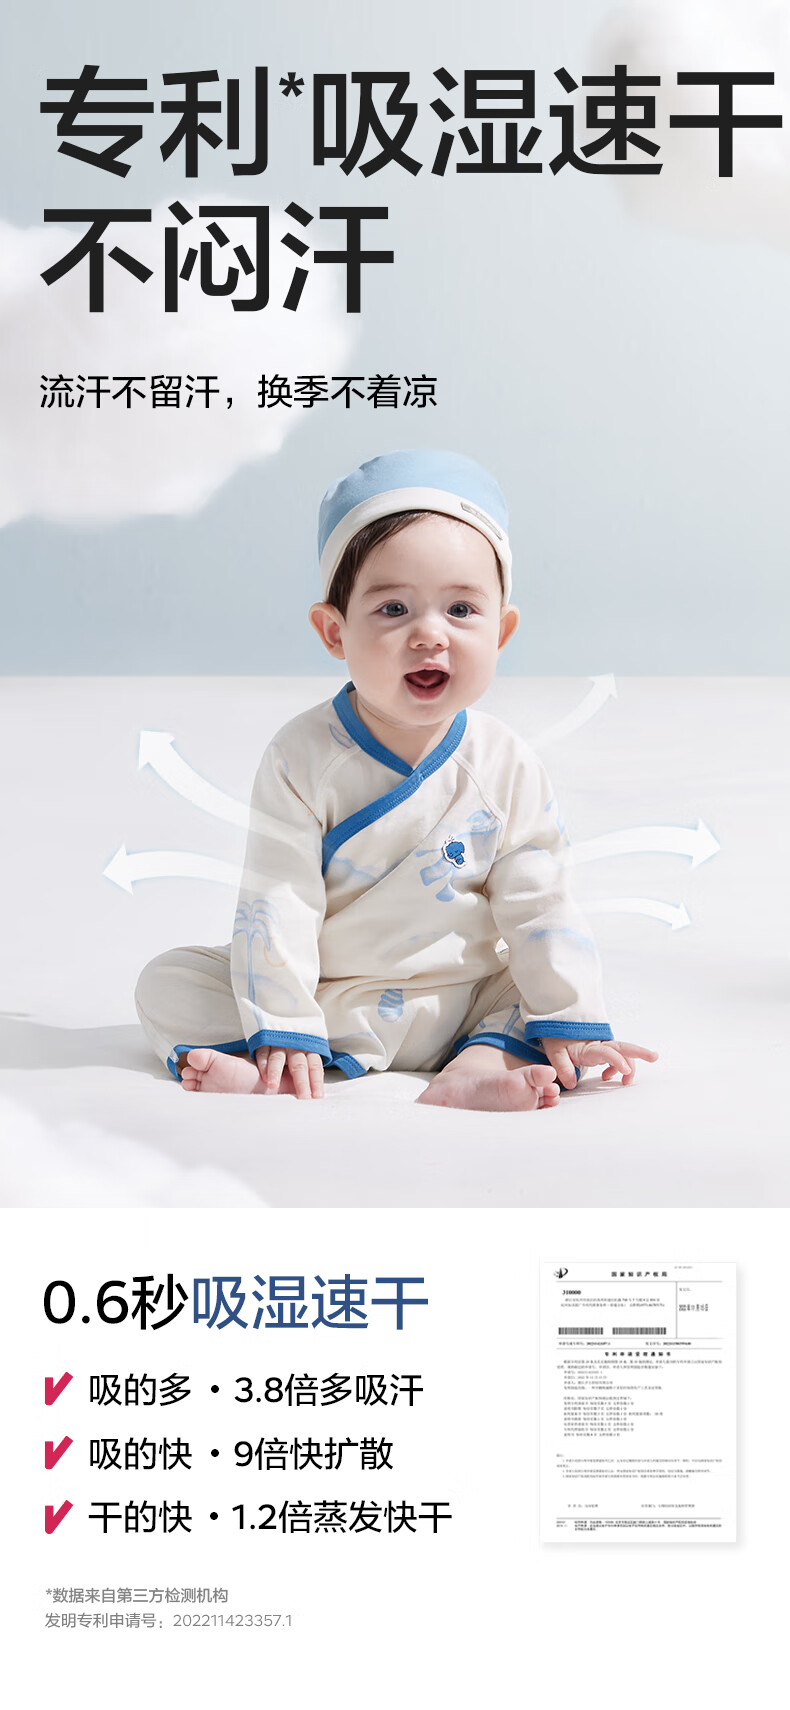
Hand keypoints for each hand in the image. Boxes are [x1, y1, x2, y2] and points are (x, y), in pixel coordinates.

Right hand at [255, 1045, 324, 1098]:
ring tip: (274, 1086)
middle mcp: (295, 1046)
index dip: (316, 1082)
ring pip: (278, 1058)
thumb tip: (314, 1094)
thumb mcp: (305, 1055)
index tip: (317, 1097)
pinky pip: (263, 1053)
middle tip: (302, 1097)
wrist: (280, 1021)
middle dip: (301, 1083)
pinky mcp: (264, 1041)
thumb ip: (308, 1072)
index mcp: (308, 1049)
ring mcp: (279, 1043)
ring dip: (276, 1072)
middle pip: (299, 1065)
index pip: (315, 1067)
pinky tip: (264, 1076)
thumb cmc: (294, 1047)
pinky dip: (263, 1064)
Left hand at [541, 1037, 657, 1090]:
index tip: (625, 1071)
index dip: (617, 1061)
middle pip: (623, 1047)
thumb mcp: (554, 1052)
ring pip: (623, 1054)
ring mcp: (602, 1047)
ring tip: (625, 1082)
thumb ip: (562, 1067)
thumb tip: (571, 1083)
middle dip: (640, 1052)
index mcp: (589, 1046)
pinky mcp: (602, 1050)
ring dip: (629, 1066)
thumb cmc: (556, 1038)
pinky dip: (618, 1068)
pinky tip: (607, 1077)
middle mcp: (599, 1045)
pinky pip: (616, 1058)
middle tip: (655, 1056)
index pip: (607, 1052)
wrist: (555, 1027)